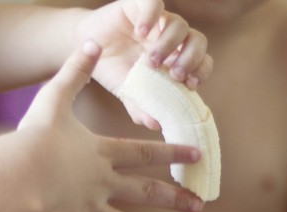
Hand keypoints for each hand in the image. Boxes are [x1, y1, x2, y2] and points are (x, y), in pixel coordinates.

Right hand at [17, 41, 202, 211]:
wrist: (20, 172)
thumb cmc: (34, 138)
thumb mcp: (54, 98)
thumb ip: (73, 72)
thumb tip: (90, 42)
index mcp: (102, 156)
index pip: (143, 153)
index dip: (170, 151)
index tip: (195, 154)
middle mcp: (102, 186)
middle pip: (145, 191)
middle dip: (174, 196)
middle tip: (200, 204)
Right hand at [76, 0, 211, 126]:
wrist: (84, 48)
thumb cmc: (112, 69)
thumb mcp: (126, 91)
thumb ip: (141, 106)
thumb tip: (156, 124)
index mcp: (174, 59)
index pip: (201, 62)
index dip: (200, 71)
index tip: (189, 85)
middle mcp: (171, 38)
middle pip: (198, 41)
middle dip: (190, 59)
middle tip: (174, 74)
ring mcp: (158, 20)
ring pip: (180, 24)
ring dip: (169, 44)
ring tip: (150, 61)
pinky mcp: (140, 4)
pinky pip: (155, 4)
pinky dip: (152, 16)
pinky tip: (140, 31)